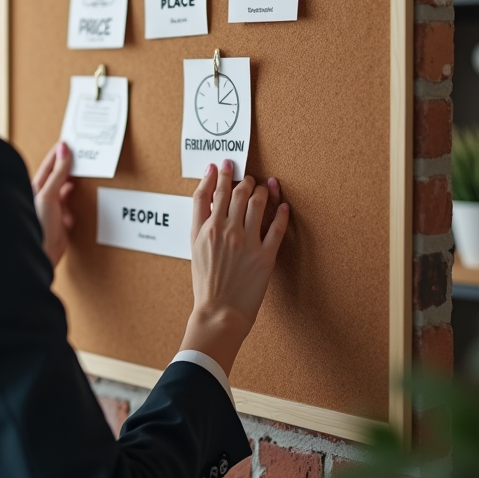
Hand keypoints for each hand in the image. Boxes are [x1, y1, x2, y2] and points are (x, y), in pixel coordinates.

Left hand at [31, 142, 74, 267]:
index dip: (59, 153)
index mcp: (36, 187)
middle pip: (58, 176)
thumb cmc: (38, 222)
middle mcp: (43, 196)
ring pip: (65, 191)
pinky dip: (76, 203)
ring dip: (73, 184)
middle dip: (68, 166)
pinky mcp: (61, 221)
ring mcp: (52, 208)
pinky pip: (71, 207)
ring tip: (83, 173)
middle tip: (81, 154)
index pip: (49, 165)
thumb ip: (58, 173)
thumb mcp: (49, 193)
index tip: (70, 142)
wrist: (42, 252)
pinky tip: (78, 200)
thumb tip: (63, 150)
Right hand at [181, 160, 289, 375]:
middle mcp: (225, 231)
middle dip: (242, 178)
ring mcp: (246, 242)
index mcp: (205, 230)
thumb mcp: (195, 248)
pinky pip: (277, 226)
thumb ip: (201, 222)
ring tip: (264, 186)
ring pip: (257, 202)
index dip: (216, 175)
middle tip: (246, 175)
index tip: (221, 165)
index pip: (209, 193)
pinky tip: (283, 205)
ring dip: (262, 189)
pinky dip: (281, 212)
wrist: (219, 312)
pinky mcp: (265, 255)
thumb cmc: (206, 284)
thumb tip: (208, 198)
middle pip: (235, 192)